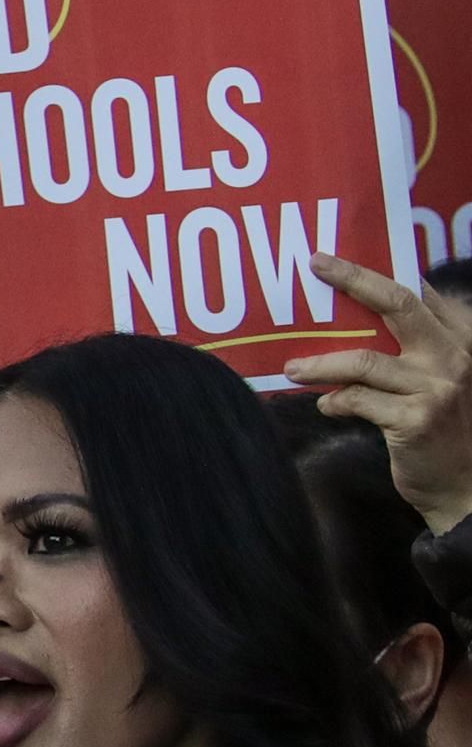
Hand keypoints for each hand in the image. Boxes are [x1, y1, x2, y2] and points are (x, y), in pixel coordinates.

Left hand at [288, 254, 471, 532]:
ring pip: (364, 360)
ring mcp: (437, 387)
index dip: (376, 272)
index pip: (419, 292)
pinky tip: (327, 406)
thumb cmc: (446, 426)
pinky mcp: (416, 420)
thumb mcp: (441, 378)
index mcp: (462, 338)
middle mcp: (455, 356)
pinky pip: (357, 400)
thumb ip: (413, 347)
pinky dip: (335, 400)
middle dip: (354, 280)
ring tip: (292, 368)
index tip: (336, 260)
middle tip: (316, 266)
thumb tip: (356, 317)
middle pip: (399, 304)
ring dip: (320, 363)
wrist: (467, 485)